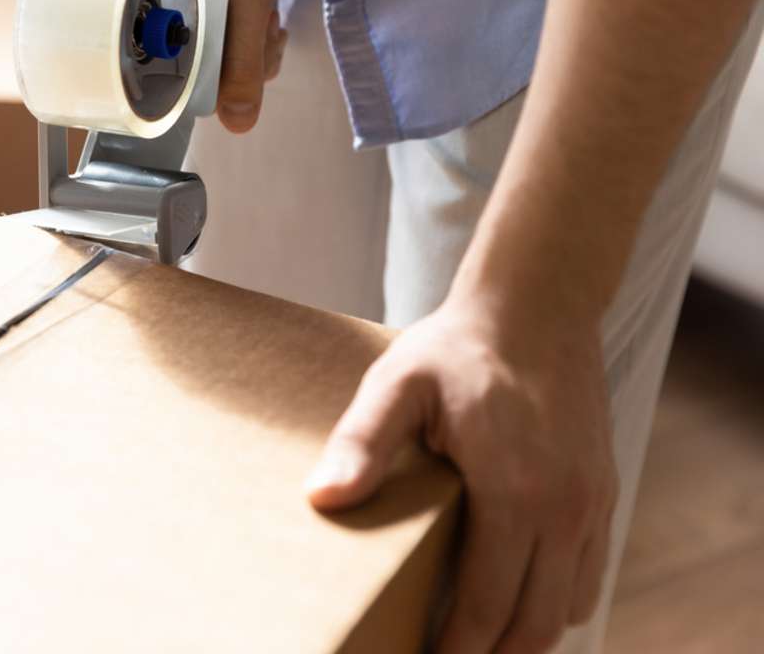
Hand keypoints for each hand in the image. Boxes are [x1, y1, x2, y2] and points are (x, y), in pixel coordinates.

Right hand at [162, 0, 286, 132]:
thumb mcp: (250, 4)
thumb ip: (245, 65)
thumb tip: (239, 123)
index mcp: (175, 44)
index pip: (212, 95)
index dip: (244, 78)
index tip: (260, 45)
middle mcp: (176, 38)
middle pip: (228, 77)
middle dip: (258, 51)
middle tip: (264, 18)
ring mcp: (189, 25)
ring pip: (235, 57)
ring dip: (260, 35)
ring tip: (262, 2)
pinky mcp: (200, 13)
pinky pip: (233, 35)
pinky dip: (254, 22)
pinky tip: (260, 1)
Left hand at [305, 294, 618, 653]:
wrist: (537, 306)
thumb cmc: (458, 348)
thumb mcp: (397, 384)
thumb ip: (362, 442)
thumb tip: (323, 497)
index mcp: (513, 491)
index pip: (485, 605)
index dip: (455, 648)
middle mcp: (564, 507)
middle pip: (535, 623)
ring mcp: (592, 502)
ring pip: (569, 607)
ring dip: (528, 634)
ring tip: (480, 641)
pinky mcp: (603, 491)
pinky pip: (590, 572)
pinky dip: (557, 601)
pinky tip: (519, 598)